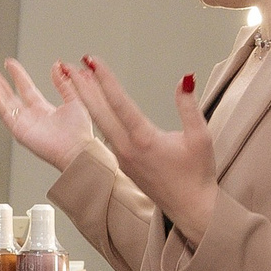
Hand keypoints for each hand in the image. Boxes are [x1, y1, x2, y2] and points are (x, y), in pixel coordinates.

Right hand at [0, 61, 92, 173]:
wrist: (78, 149)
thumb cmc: (79, 132)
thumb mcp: (74, 99)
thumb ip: (63, 83)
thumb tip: (56, 66)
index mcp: (44, 110)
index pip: (26, 88)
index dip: (17, 75)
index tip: (10, 63)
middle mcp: (32, 117)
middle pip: (10, 95)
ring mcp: (24, 124)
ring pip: (4, 103)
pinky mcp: (19, 131)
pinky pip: (5, 114)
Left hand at [62, 55, 217, 244]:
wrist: (191, 209)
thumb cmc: (197, 175)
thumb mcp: (200, 137)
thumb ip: (189, 106)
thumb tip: (185, 78)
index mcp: (144, 140)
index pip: (118, 102)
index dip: (104, 79)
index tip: (92, 61)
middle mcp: (127, 148)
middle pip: (99, 112)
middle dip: (83, 86)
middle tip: (70, 66)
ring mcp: (122, 157)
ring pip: (100, 122)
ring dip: (87, 99)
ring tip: (76, 79)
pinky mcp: (123, 164)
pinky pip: (106, 133)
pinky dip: (97, 115)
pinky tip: (93, 104)